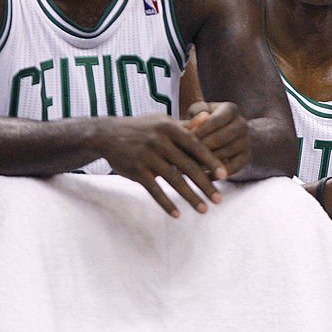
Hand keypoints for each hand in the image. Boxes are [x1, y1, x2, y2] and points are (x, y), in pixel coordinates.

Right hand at [95, 114, 226, 217]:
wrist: (107, 134)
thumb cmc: (142, 128)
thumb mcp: (163, 122)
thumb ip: (187, 124)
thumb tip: (210, 117)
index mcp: (170, 128)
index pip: (196, 146)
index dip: (211, 161)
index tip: (224, 175)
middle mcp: (160, 141)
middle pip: (188, 167)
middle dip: (205, 185)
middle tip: (218, 199)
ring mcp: (147, 156)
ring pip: (174, 181)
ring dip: (190, 197)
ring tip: (203, 209)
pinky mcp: (136, 170)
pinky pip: (154, 190)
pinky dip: (166, 203)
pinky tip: (177, 214)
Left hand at [185, 101, 250, 176]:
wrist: (218, 133)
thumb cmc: (202, 121)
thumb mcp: (196, 113)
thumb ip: (196, 115)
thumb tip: (200, 121)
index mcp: (231, 109)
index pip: (216, 119)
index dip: (200, 129)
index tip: (185, 138)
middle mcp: (242, 124)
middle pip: (222, 138)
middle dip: (203, 146)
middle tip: (187, 154)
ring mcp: (246, 141)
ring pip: (226, 153)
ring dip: (208, 160)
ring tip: (191, 165)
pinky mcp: (246, 157)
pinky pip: (233, 168)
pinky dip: (218, 173)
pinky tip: (202, 176)